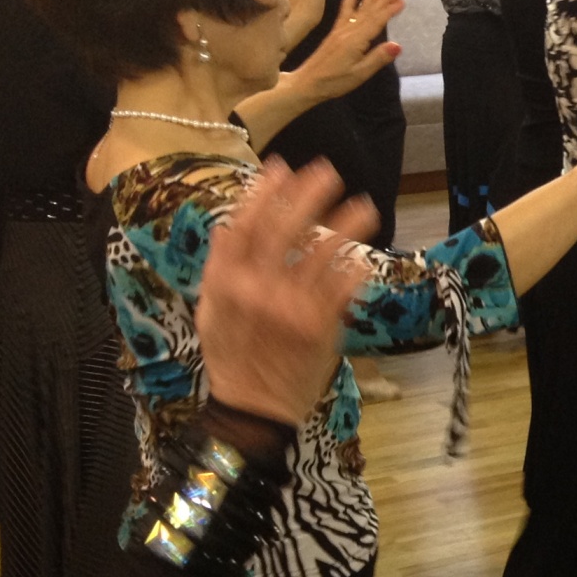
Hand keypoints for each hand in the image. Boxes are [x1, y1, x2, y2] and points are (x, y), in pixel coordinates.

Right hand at [197, 160, 374, 423]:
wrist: (252, 409)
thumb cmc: (232, 359)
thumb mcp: (209, 313)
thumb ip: (219, 269)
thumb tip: (226, 226)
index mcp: (226, 283)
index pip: (244, 226)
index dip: (264, 194)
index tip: (280, 167)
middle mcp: (257, 290)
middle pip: (285, 230)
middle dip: (307, 196)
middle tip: (328, 171)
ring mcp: (291, 308)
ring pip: (322, 255)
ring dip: (346, 226)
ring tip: (366, 206)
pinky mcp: (319, 327)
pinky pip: (342, 289)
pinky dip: (354, 268)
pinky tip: (367, 254)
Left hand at [290, 0, 403, 104]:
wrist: (307, 82)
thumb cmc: (335, 81)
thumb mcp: (359, 74)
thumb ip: (377, 58)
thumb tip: (397, 45)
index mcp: (356, 40)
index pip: (376, 21)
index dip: (390, 10)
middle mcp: (348, 31)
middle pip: (369, 11)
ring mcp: (340, 30)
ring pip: (359, 10)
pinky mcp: (334, 33)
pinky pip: (344, 13)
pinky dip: (348, 1)